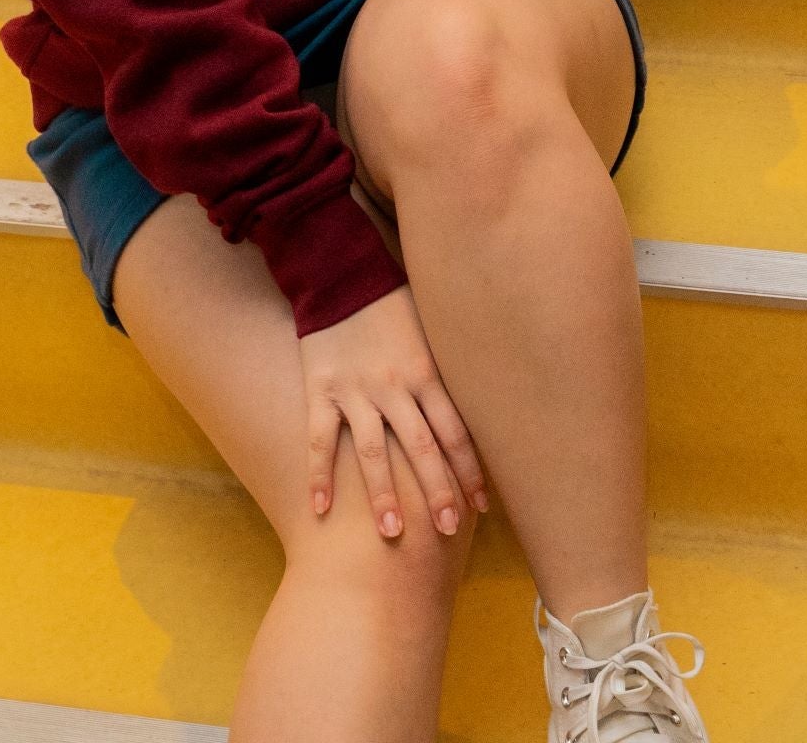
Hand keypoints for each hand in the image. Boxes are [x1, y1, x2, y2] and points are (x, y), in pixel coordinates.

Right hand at [299, 287, 488, 540]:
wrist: (341, 273)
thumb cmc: (393, 304)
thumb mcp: (433, 331)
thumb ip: (449, 371)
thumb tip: (486, 402)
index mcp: (427, 373)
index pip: (456, 432)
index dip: (469, 471)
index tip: (481, 508)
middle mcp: (395, 386)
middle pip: (421, 447)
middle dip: (436, 491)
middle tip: (447, 530)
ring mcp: (356, 391)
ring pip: (373, 451)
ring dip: (383, 493)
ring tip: (392, 533)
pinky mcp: (321, 390)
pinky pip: (321, 439)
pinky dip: (319, 475)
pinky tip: (320, 509)